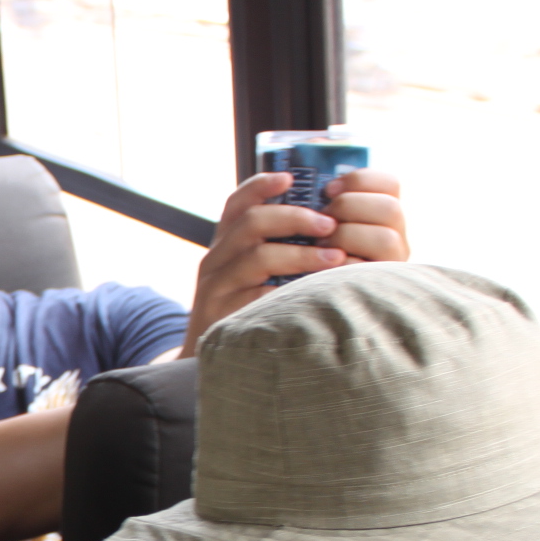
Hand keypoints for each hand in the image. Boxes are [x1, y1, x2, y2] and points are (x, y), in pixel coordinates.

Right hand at [181, 169, 407, 352]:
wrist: (204, 362)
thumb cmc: (242, 313)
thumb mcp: (247, 277)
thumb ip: (272, 251)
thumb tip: (325, 227)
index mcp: (223, 246)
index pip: (236, 204)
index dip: (261, 186)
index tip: (291, 178)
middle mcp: (214, 262)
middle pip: (250, 223)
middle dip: (295, 218)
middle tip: (330, 224)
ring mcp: (216, 289)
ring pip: (258, 257)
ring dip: (302, 254)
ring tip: (336, 258)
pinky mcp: (223, 317)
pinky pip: (261, 297)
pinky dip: (292, 291)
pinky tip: (316, 293)